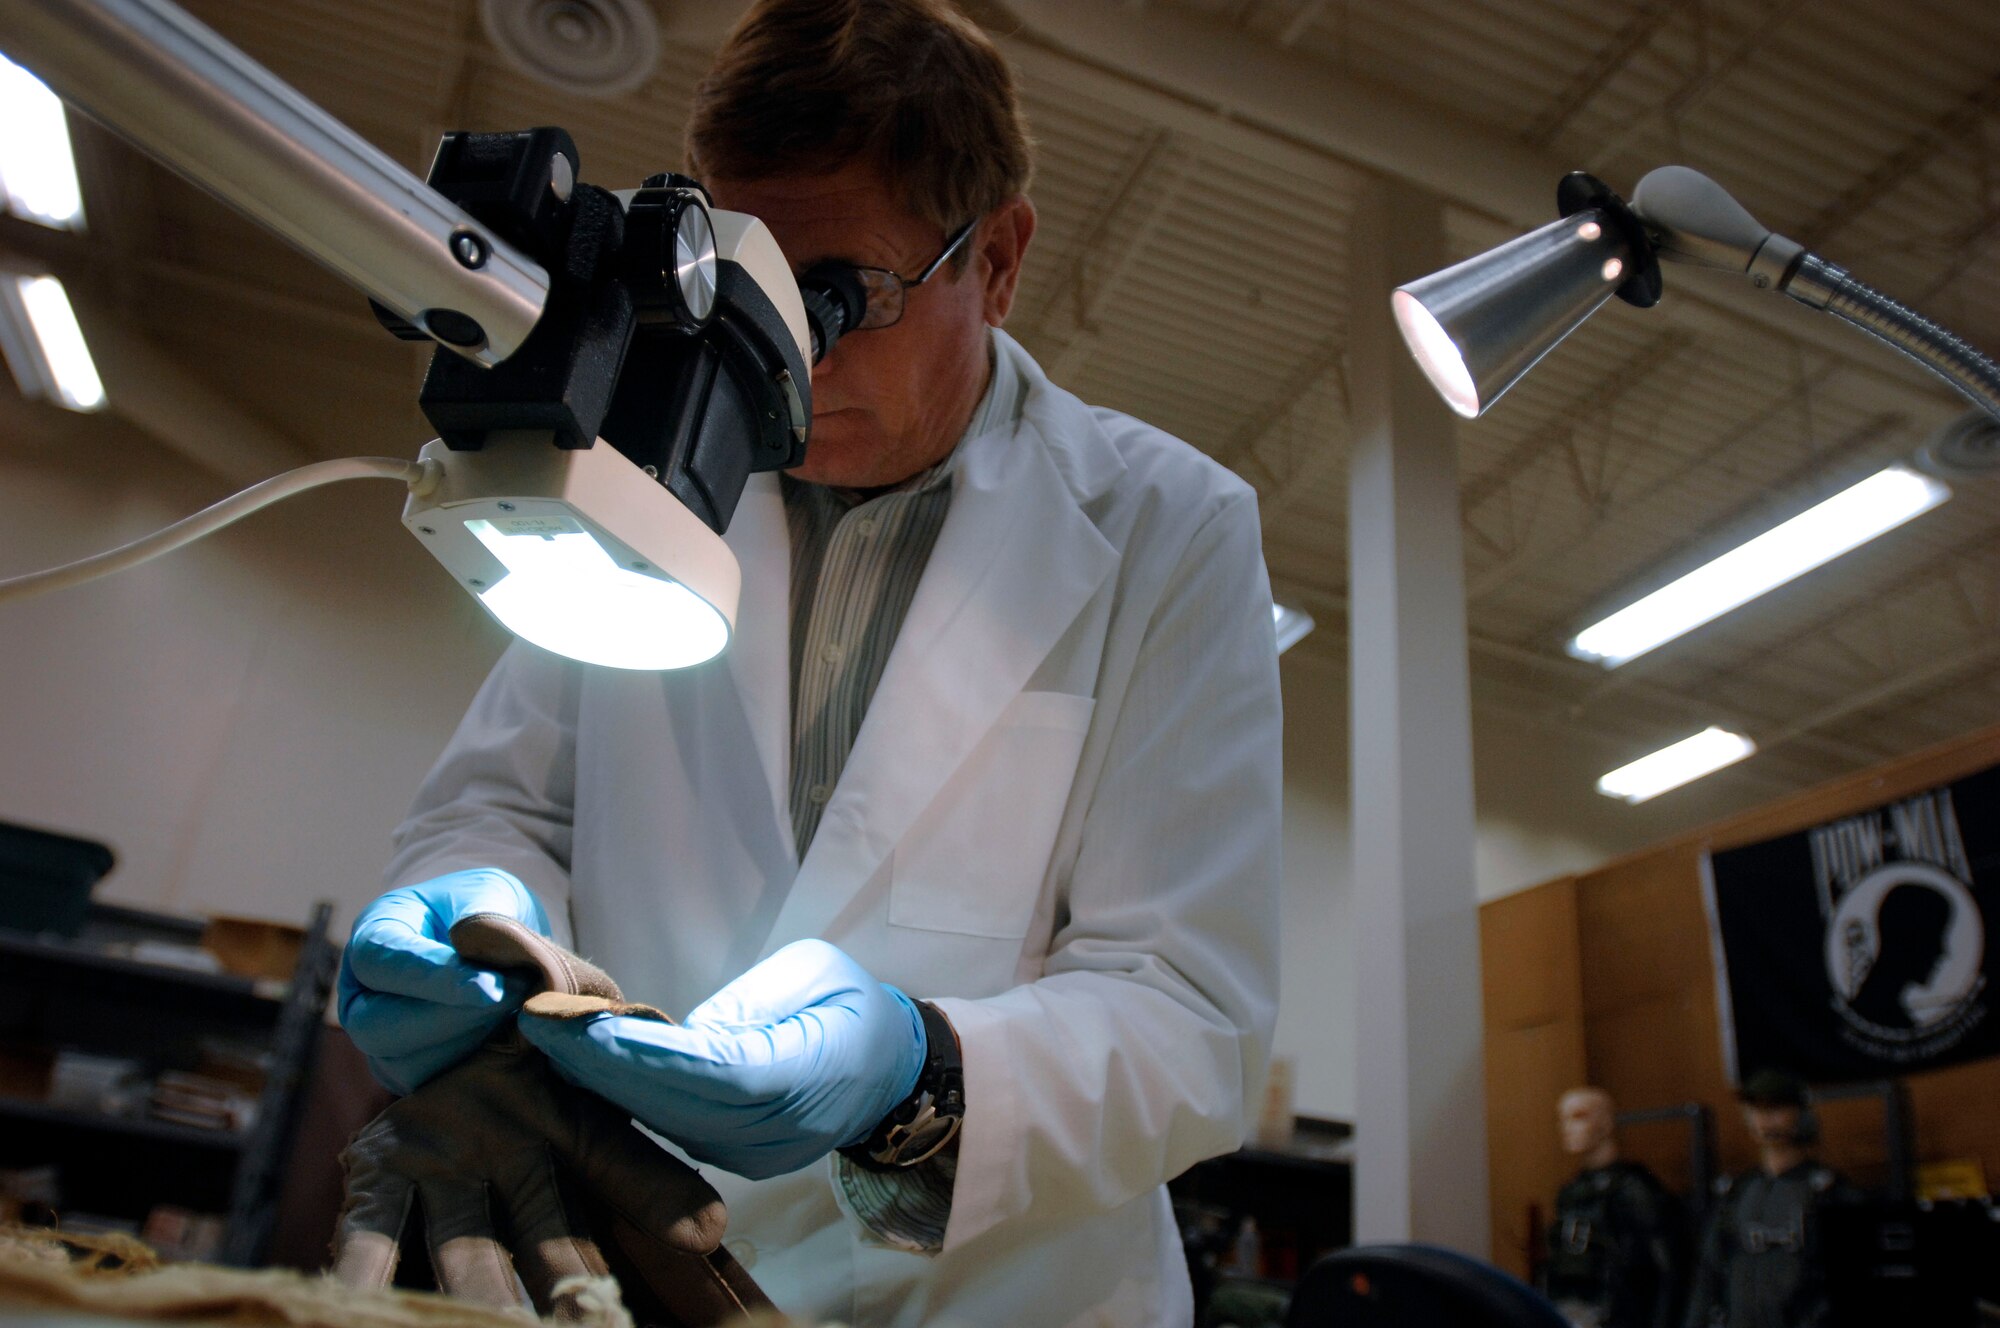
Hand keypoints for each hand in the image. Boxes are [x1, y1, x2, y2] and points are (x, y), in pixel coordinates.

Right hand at [338, 868, 551, 1092]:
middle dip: (450, 1019)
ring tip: (518, 1012)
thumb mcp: (486, 891)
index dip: (433, 978)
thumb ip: (481, 915)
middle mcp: (361, 994)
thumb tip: (475, 947)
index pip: (380, 962)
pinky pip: (430, 1085)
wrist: (496, 942)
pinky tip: (511, 1039)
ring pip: (403, 1064)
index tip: (490, 988)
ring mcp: (380, 1040)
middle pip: (376, 1026)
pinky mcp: (408, 1071)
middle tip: (513, 1000)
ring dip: (467, 1044)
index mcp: (372, 936)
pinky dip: (473, 1067)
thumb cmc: (485, 909)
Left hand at [519, 939, 925, 1179]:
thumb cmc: (852, 1004)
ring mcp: (754, 1155)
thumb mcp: (815, 971)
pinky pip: (673, 1128)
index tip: (580, 1022)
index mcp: (806, 1075)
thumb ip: (751, 1001)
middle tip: (537, 1025)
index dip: (644, 1053)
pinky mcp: (734, 1158)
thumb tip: (685, 1032)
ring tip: (545, 1040)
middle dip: (600, 1066)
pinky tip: (581, 1067)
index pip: (714, 1070)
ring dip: (601, 1084)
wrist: (889, 1070)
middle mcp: (776, 1130)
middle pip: (675, 1103)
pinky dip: (625, 1099)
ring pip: (667, 1122)